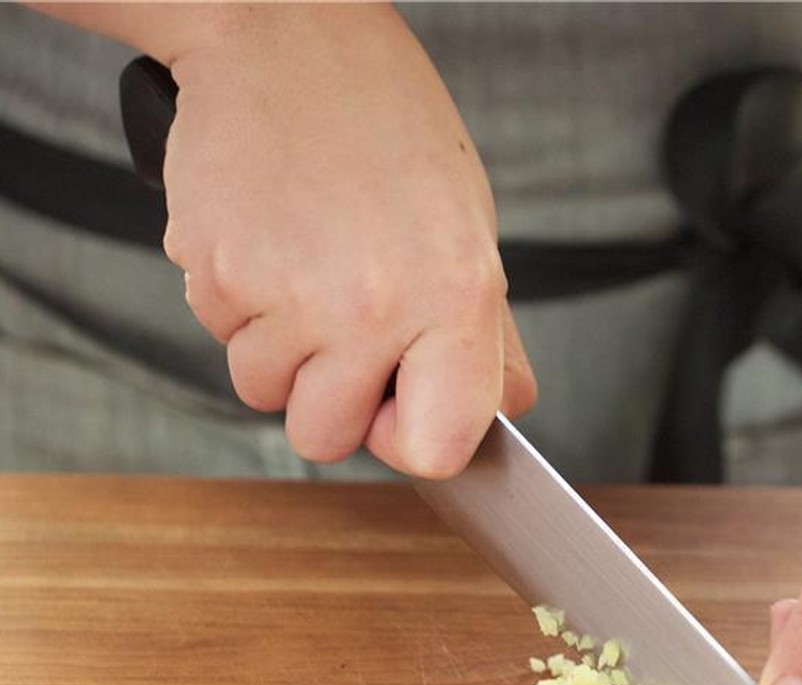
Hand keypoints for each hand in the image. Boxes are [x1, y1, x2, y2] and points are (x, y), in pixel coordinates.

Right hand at [160, 5, 533, 476]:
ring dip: (278, 350)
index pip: (433, 450)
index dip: (410, 438)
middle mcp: (374, 306)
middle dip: (328, 400)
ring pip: (263, 392)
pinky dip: (236, 304)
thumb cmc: (387, 126)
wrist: (286, 35)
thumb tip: (509, 410)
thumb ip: (489, 337)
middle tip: (341, 328)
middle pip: (326, 441)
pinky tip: (267, 242)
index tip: (399, 401)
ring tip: (305, 269)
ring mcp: (288, 292)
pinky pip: (219, 336)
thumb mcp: (468, 228)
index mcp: (455, 298)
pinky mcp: (217, 271)